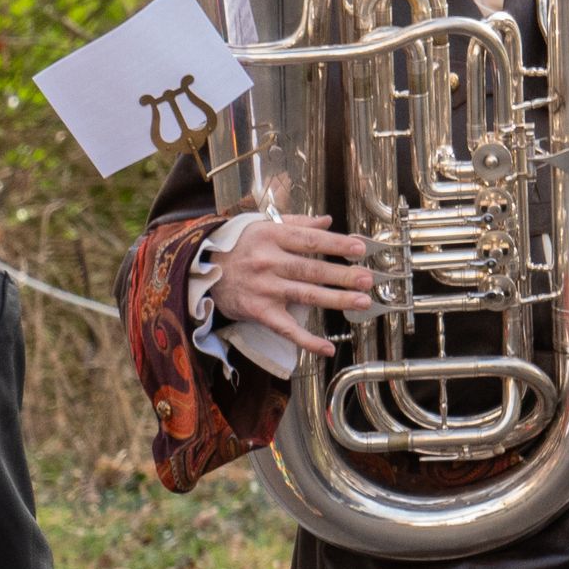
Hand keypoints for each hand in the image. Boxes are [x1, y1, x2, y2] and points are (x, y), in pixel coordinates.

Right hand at [209, 214, 374, 357]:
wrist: (201, 270)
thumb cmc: (237, 246)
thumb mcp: (262, 226)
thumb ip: (296, 223)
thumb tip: (327, 221)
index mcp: (271, 237)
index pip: (310, 241)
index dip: (336, 244)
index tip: (360, 249)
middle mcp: (268, 262)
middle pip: (312, 269)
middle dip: (342, 275)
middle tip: (367, 279)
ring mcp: (264, 289)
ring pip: (305, 295)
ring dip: (336, 299)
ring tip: (361, 301)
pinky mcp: (259, 312)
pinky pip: (286, 328)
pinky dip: (307, 340)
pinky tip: (327, 347)